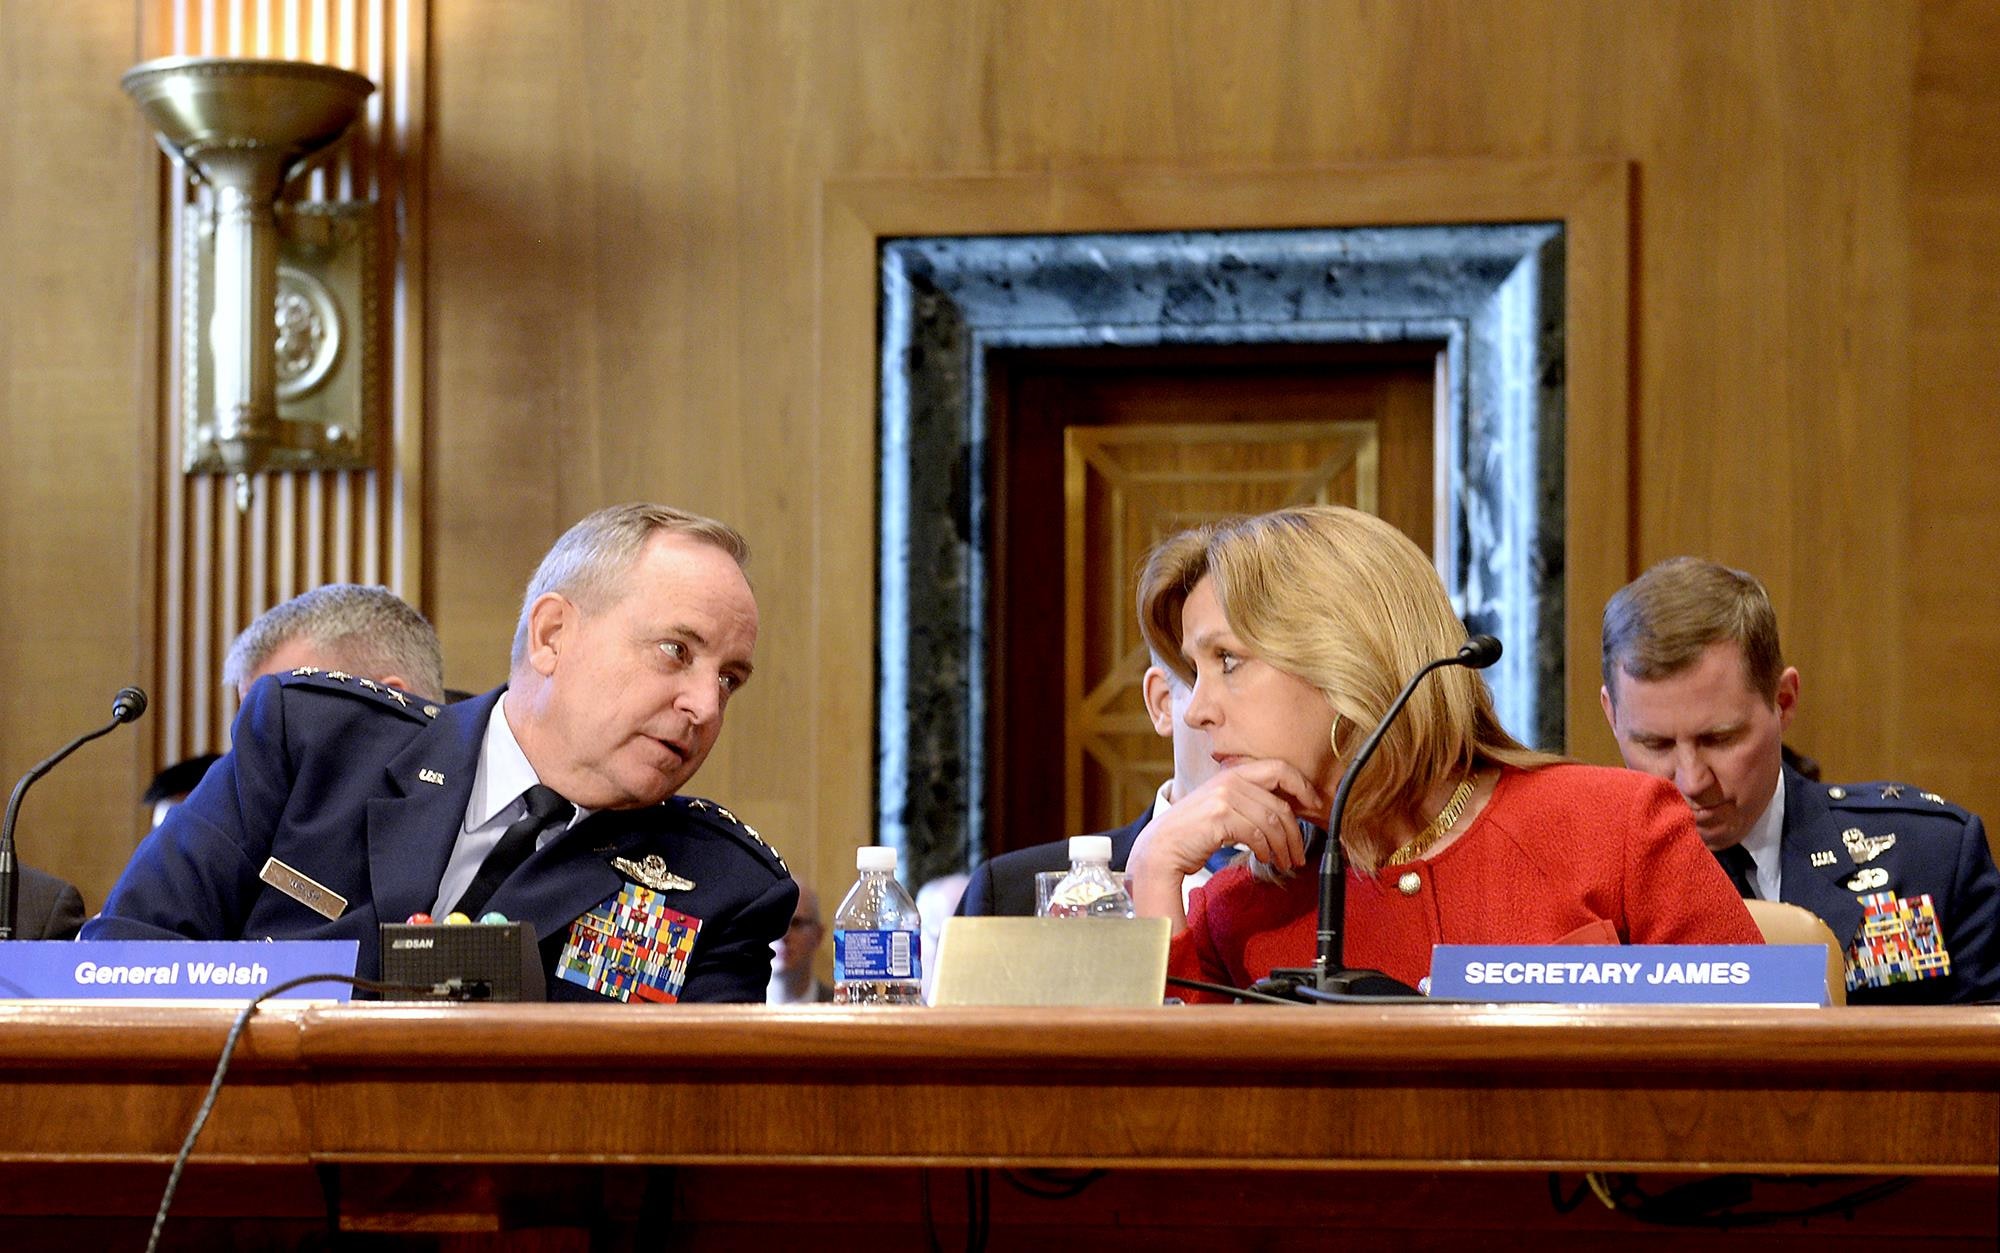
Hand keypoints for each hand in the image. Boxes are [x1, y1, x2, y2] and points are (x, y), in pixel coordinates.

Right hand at [1127, 760, 1322, 926]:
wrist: (1162, 846)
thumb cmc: (1194, 830)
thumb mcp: (1223, 805)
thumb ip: (1250, 800)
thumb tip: (1287, 810)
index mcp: (1233, 772)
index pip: (1279, 768)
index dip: (1302, 785)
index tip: (1313, 804)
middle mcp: (1230, 779)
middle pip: (1280, 802)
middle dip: (1296, 831)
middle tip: (1300, 851)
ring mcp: (1224, 796)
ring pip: (1272, 822)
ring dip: (1283, 847)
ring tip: (1285, 861)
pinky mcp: (1220, 816)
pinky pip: (1257, 834)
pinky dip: (1265, 850)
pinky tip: (1264, 858)